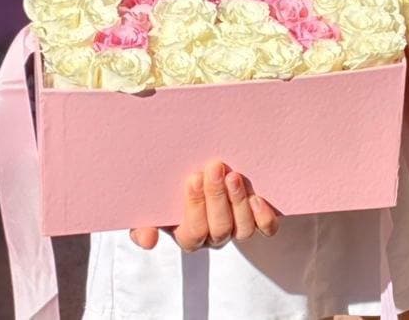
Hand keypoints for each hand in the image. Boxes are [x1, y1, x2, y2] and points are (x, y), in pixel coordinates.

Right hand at [130, 160, 279, 251]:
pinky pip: (265, 228)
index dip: (194, 207)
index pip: (193, 233)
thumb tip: (147, 240)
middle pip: (219, 229)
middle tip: (215, 167)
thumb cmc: (171, 191)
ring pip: (241, 229)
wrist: (201, 173)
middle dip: (216, 197)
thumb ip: (143, 222)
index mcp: (188, 235)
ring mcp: (236, 228)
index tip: (193, 177)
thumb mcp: (152, 205)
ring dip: (238, 202)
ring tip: (234, 176)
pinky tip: (258, 198)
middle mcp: (214, 236)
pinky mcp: (256, 219)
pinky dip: (264, 217)